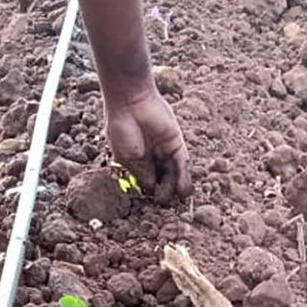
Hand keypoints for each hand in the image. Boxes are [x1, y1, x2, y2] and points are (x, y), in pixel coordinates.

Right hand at [104, 85, 191, 202]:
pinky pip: (182, 163)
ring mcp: (165, 150)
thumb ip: (140, 174)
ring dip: (176, 188)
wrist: (130, 102)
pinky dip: (184, 177)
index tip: (151, 203)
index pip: (147, 181)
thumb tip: (151, 189)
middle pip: (162, 179)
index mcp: (137, 160)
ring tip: (177, 201)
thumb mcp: (127, 157)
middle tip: (165, 204)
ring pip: (174, 173)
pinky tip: (183, 190)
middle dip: (164, 192)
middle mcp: (153, 156)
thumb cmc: (122, 128)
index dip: (150, 192)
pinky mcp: (177, 143)